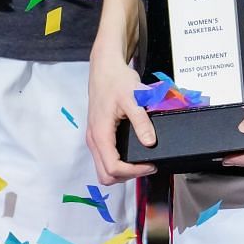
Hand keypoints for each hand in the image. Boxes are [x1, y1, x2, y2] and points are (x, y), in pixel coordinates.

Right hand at [85, 53, 156, 182]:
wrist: (105, 67)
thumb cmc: (116, 80)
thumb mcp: (134, 98)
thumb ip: (141, 121)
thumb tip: (150, 142)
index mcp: (100, 134)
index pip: (113, 168)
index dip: (133, 171)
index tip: (150, 164)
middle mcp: (93, 139)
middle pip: (105, 175)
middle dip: (126, 176)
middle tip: (146, 166)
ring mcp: (93, 138)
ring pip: (103, 169)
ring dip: (122, 172)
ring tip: (141, 162)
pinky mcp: (97, 134)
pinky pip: (104, 158)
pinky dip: (117, 163)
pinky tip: (131, 154)